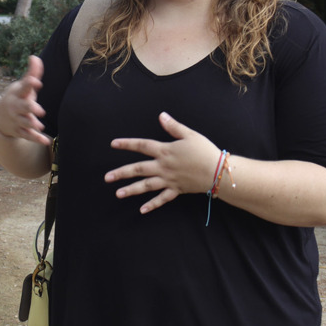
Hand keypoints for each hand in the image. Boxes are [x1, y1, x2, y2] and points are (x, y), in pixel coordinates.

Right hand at [0, 55, 50, 145]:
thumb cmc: (17, 98)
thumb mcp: (22, 86)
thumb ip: (32, 73)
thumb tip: (35, 57)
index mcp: (18, 93)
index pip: (23, 87)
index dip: (29, 83)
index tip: (36, 81)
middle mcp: (17, 107)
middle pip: (23, 107)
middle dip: (30, 108)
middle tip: (39, 110)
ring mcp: (17, 120)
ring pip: (25, 123)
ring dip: (32, 124)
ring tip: (40, 126)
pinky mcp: (20, 131)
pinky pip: (28, 136)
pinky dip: (36, 139)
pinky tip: (46, 141)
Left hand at [105, 112, 219, 213]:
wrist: (218, 171)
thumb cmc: (205, 150)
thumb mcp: (190, 135)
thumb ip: (173, 126)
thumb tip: (161, 115)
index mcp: (165, 151)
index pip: (142, 146)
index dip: (127, 144)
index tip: (113, 144)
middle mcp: (163, 166)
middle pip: (138, 169)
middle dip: (122, 173)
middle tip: (107, 178)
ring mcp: (169, 180)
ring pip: (146, 185)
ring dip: (131, 190)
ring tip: (118, 194)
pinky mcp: (176, 190)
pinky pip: (162, 199)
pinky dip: (152, 204)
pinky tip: (142, 210)